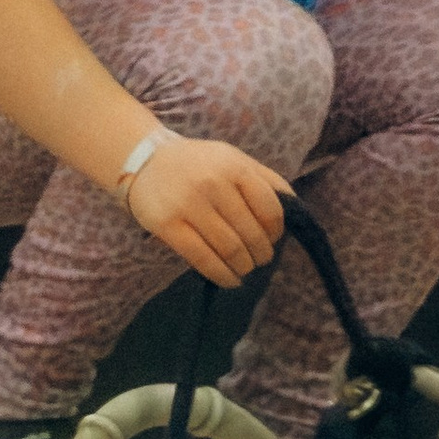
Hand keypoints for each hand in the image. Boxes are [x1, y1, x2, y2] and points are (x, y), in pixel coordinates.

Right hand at [122, 134, 291, 286]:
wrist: (144, 161)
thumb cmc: (197, 164)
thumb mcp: (232, 158)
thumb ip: (264, 178)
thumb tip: (294, 207)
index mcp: (235, 166)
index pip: (270, 209)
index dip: (276, 232)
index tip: (272, 240)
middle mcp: (214, 184)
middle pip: (251, 234)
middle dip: (261, 254)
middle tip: (259, 260)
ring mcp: (190, 205)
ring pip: (230, 249)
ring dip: (243, 267)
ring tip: (244, 269)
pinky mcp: (168, 225)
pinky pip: (203, 259)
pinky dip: (222, 275)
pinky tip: (230, 280)